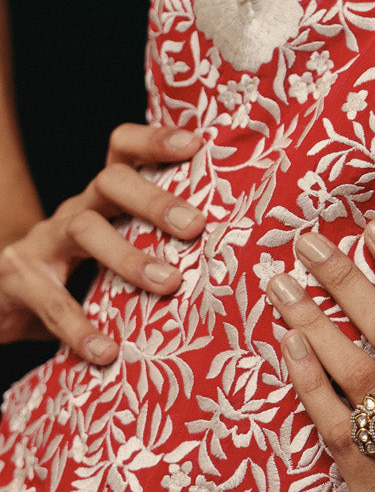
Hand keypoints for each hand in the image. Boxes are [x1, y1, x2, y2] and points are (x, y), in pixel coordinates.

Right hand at [0, 123, 205, 365]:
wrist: (3, 301)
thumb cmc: (75, 277)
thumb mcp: (115, 255)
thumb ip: (158, 252)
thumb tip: (233, 265)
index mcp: (102, 199)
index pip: (123, 150)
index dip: (154, 140)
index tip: (195, 144)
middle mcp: (74, 209)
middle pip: (110, 180)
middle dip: (154, 200)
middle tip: (195, 226)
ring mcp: (42, 241)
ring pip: (84, 229)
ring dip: (128, 256)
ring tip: (167, 284)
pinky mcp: (19, 279)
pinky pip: (52, 301)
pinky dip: (81, 327)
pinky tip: (106, 351)